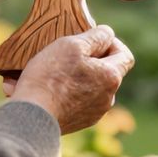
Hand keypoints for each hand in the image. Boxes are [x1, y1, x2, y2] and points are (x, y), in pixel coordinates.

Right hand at [5, 25, 134, 134]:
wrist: (32, 116)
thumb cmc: (51, 77)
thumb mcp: (72, 45)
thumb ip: (96, 36)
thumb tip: (108, 34)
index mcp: (111, 77)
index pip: (125, 56)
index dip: (111, 43)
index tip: (92, 40)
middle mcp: (108, 98)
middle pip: (107, 71)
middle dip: (91, 59)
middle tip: (69, 53)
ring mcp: (94, 113)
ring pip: (92, 86)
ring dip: (80, 76)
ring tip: (56, 71)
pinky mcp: (80, 122)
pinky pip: (80, 101)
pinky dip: (70, 92)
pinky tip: (51, 87)